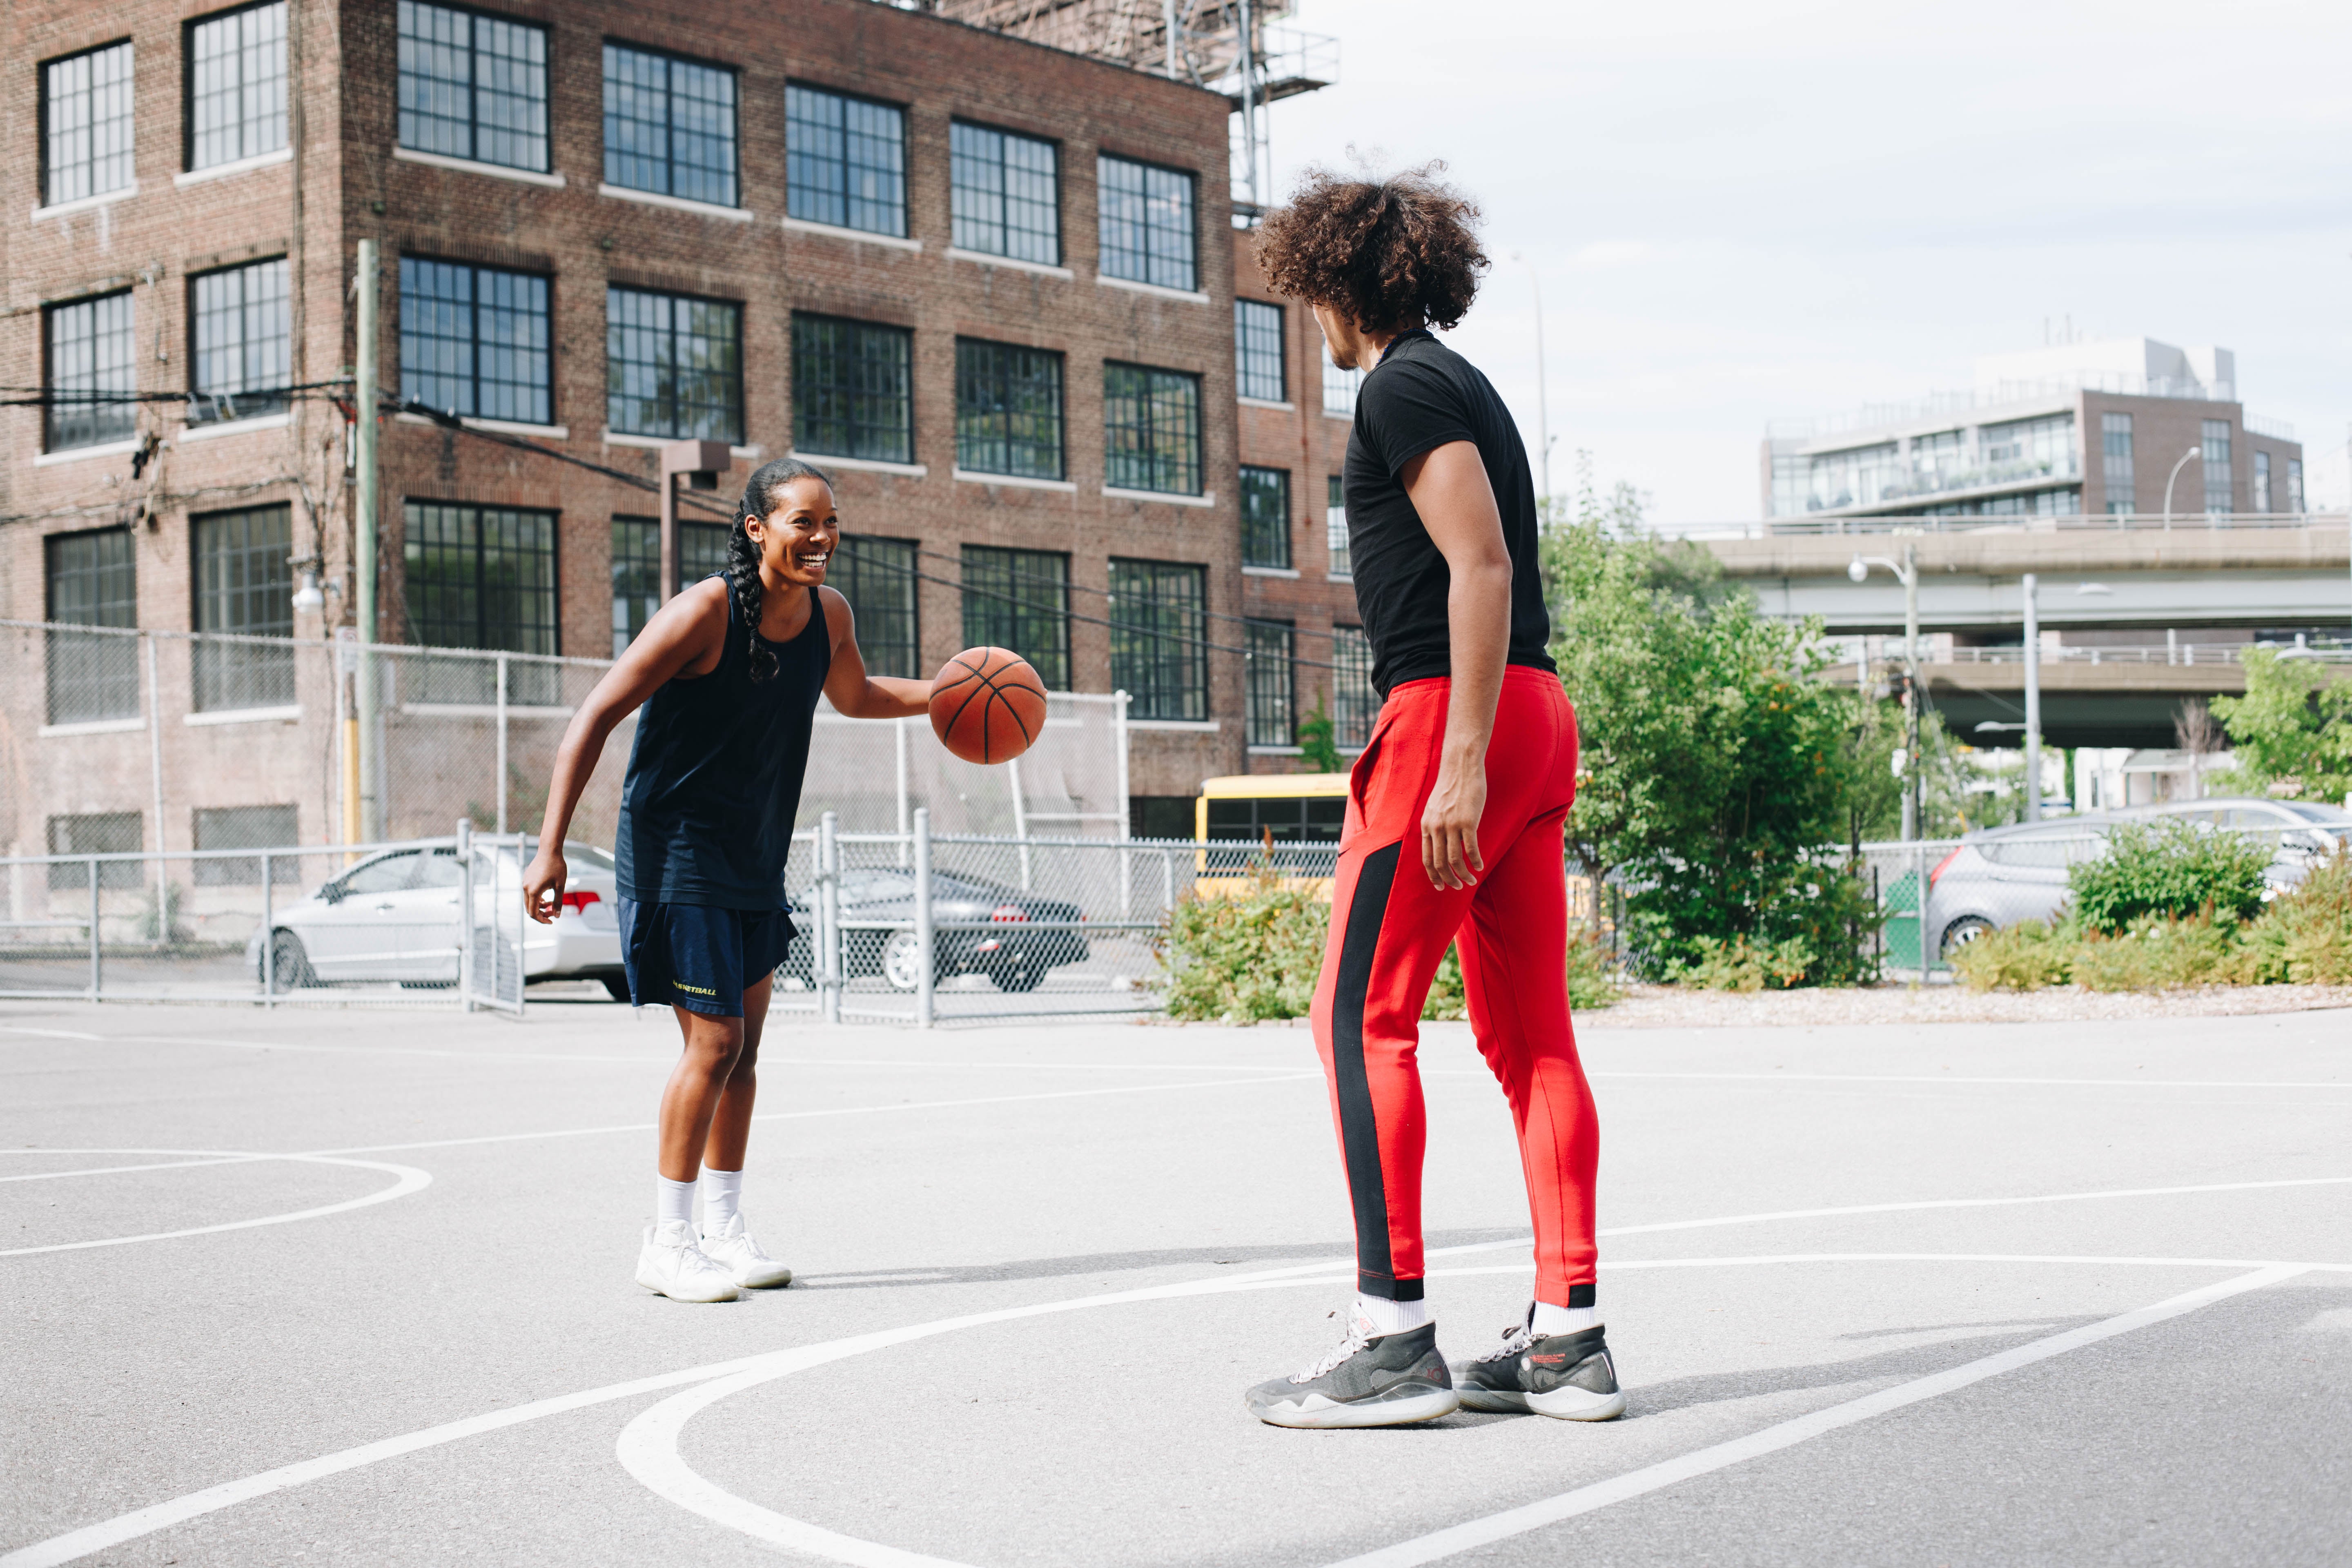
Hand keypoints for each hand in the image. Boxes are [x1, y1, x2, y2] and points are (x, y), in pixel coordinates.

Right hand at [522, 847, 566, 924]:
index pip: (533, 913)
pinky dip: (536, 898)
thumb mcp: (560, 886)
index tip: (552, 921)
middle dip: (540, 913)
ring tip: (551, 902)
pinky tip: (546, 895)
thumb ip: (558, 902)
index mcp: (533, 892)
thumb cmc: (556, 867)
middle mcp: (526, 888)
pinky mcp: (525, 878)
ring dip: (538, 905)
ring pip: (529, 901)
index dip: (542, 920)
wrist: (549, 850)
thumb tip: (557, 916)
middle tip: (552, 912)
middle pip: (529, 909)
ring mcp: (524, 883)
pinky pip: (528, 893)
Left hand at [1420, 754, 1486, 889]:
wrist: (1461, 768)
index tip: (1440, 886)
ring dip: (1463, 874)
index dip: (1433, 876)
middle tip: (1458, 887)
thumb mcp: (1435, 808)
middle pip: (1439, 863)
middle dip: (1449, 880)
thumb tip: (1439, 843)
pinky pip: (1470, 849)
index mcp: (1426, 826)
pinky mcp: (1468, 821)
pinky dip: (1475, 861)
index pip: (1426, 859)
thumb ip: (1435, 825)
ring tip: (1471, 881)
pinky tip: (1480, 866)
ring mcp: (1451, 825)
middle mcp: (1436, 827)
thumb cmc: (1451, 787)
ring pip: (1454, 860)